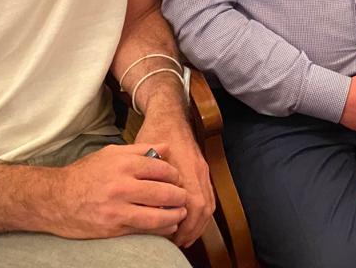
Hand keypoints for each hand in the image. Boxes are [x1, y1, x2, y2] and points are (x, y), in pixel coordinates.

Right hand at [51, 142, 187, 238]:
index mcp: (124, 164)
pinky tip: (168, 225)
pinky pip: (144, 229)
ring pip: (157, 214)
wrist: (55, 199)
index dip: (175, 175)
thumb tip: (166, 147)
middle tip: (184, 197)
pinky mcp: (113, 227)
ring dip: (175, 215)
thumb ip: (140, 150)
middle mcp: (122, 185)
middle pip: (164, 192)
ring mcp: (118, 208)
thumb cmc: (85, 174)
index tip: (178, 179)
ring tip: (181, 213)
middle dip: (179, 196)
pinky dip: (161, 228)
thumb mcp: (111, 154)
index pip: (162, 169)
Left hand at [134, 127, 214, 247]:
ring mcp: (203, 170)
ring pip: (209, 203)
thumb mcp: (146, 157)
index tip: (172, 237)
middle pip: (204, 208)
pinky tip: (191, 218)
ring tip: (186, 235)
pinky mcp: (203, 168)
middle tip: (179, 242)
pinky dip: (203, 212)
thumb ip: (151, 180)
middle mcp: (198, 172)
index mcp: (186, 170)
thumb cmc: (155, 133)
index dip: (184, 225)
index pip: (193, 206)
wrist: (170, 113)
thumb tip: (151, 209)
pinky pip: (209, 195)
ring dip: (200, 223)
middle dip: (194, 229)